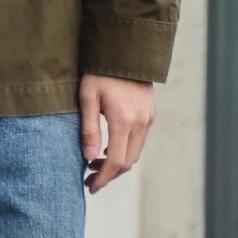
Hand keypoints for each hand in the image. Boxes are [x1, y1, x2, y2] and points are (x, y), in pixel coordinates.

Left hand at [79, 74, 154, 194]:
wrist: (125, 51)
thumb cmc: (100, 72)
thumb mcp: (87, 98)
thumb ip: (89, 129)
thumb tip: (88, 158)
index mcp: (123, 120)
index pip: (115, 161)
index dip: (103, 178)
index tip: (90, 186)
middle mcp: (140, 123)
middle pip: (127, 162)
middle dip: (109, 175)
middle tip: (90, 178)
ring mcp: (147, 119)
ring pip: (135, 153)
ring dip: (117, 163)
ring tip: (95, 163)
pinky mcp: (149, 114)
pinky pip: (139, 141)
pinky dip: (125, 150)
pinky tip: (109, 147)